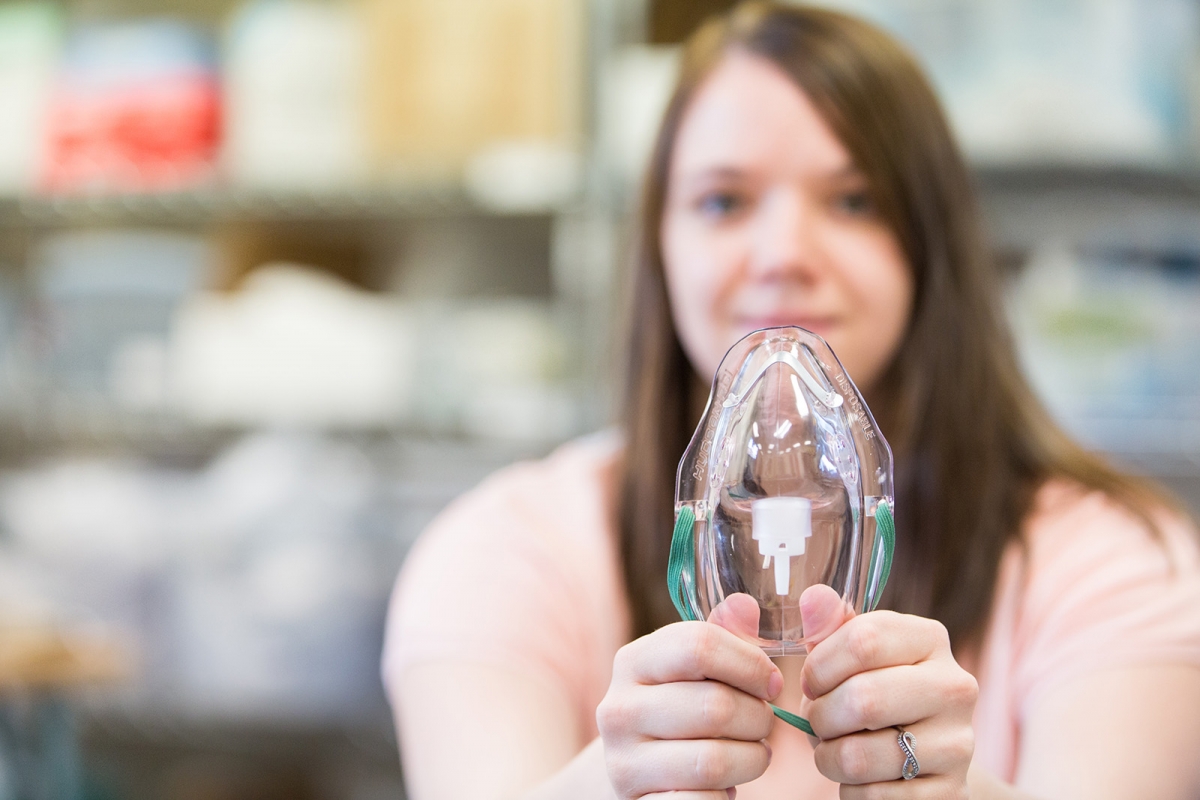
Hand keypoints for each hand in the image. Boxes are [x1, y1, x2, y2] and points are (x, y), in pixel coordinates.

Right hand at [596, 594, 780, 798]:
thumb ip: (723, 635)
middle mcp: (617, 709)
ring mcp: (622, 762)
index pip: (699, 645)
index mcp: (633, 661)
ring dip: (751, 760)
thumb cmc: (681, 709)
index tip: (771, 683)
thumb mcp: (695, 669)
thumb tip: (746, 605)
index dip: (750, 664)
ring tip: (753, 754)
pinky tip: (724, 785)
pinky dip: (724, 797)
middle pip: (714, 706)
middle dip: (759, 718)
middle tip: (764, 724)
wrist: (637, 771)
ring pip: (712, 760)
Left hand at [799, 585, 977, 797]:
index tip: (811, 682)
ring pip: (859, 756)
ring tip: (835, 750)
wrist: (928, 758)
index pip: (863, 640)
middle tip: (818, 721)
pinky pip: (872, 797)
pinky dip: (851, 791)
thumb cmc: (877, 693)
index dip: (820, 667)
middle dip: (820, 717)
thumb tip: (811, 597)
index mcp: (930, 640)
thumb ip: (829, 625)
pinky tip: (862, 778)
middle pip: (862, 700)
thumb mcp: (855, 654)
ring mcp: (959, 744)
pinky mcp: (951, 793)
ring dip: (828, 758)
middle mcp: (955, 687)